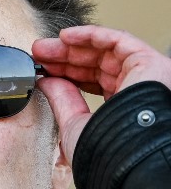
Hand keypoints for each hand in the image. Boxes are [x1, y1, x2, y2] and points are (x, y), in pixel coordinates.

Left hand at [33, 25, 170, 163]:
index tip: (41, 70)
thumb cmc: (105, 151)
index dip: (66, 74)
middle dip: (64, 58)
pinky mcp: (149, 62)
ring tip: (43, 48)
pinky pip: (119, 40)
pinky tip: (66, 36)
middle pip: (97, 65)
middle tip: (38, 54)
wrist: (126, 153)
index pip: (93, 83)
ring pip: (106, 51)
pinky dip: (92, 35)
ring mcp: (145, 75)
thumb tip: (46, 82)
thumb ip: (62, 101)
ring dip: (72, 46)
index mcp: (122, 108)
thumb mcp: (74, 124)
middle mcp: (136, 90)